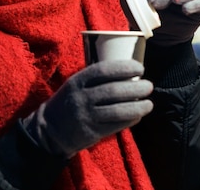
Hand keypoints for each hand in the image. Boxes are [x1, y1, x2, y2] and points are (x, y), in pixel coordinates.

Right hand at [24, 59, 152, 157]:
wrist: (50, 129)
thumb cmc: (69, 101)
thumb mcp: (75, 84)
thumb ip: (94, 78)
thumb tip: (127, 71)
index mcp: (77, 81)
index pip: (104, 70)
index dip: (124, 67)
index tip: (140, 67)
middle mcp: (81, 98)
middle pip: (114, 91)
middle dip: (136, 88)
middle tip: (148, 85)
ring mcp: (86, 116)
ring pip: (118, 110)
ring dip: (138, 106)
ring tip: (149, 103)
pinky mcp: (91, 132)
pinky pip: (116, 125)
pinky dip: (130, 120)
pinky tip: (138, 115)